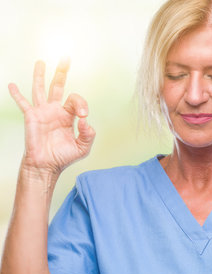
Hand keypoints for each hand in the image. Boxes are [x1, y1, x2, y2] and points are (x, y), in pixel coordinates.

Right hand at [8, 59, 94, 175]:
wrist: (46, 166)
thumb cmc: (63, 157)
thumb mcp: (83, 147)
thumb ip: (89, 134)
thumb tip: (86, 121)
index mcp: (68, 115)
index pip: (75, 99)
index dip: (81, 104)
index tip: (83, 116)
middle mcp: (55, 110)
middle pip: (58, 86)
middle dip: (62, 72)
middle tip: (66, 58)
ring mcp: (42, 112)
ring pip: (40, 89)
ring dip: (40, 75)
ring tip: (41, 61)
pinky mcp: (31, 117)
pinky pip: (23, 103)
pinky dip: (17, 94)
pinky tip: (12, 84)